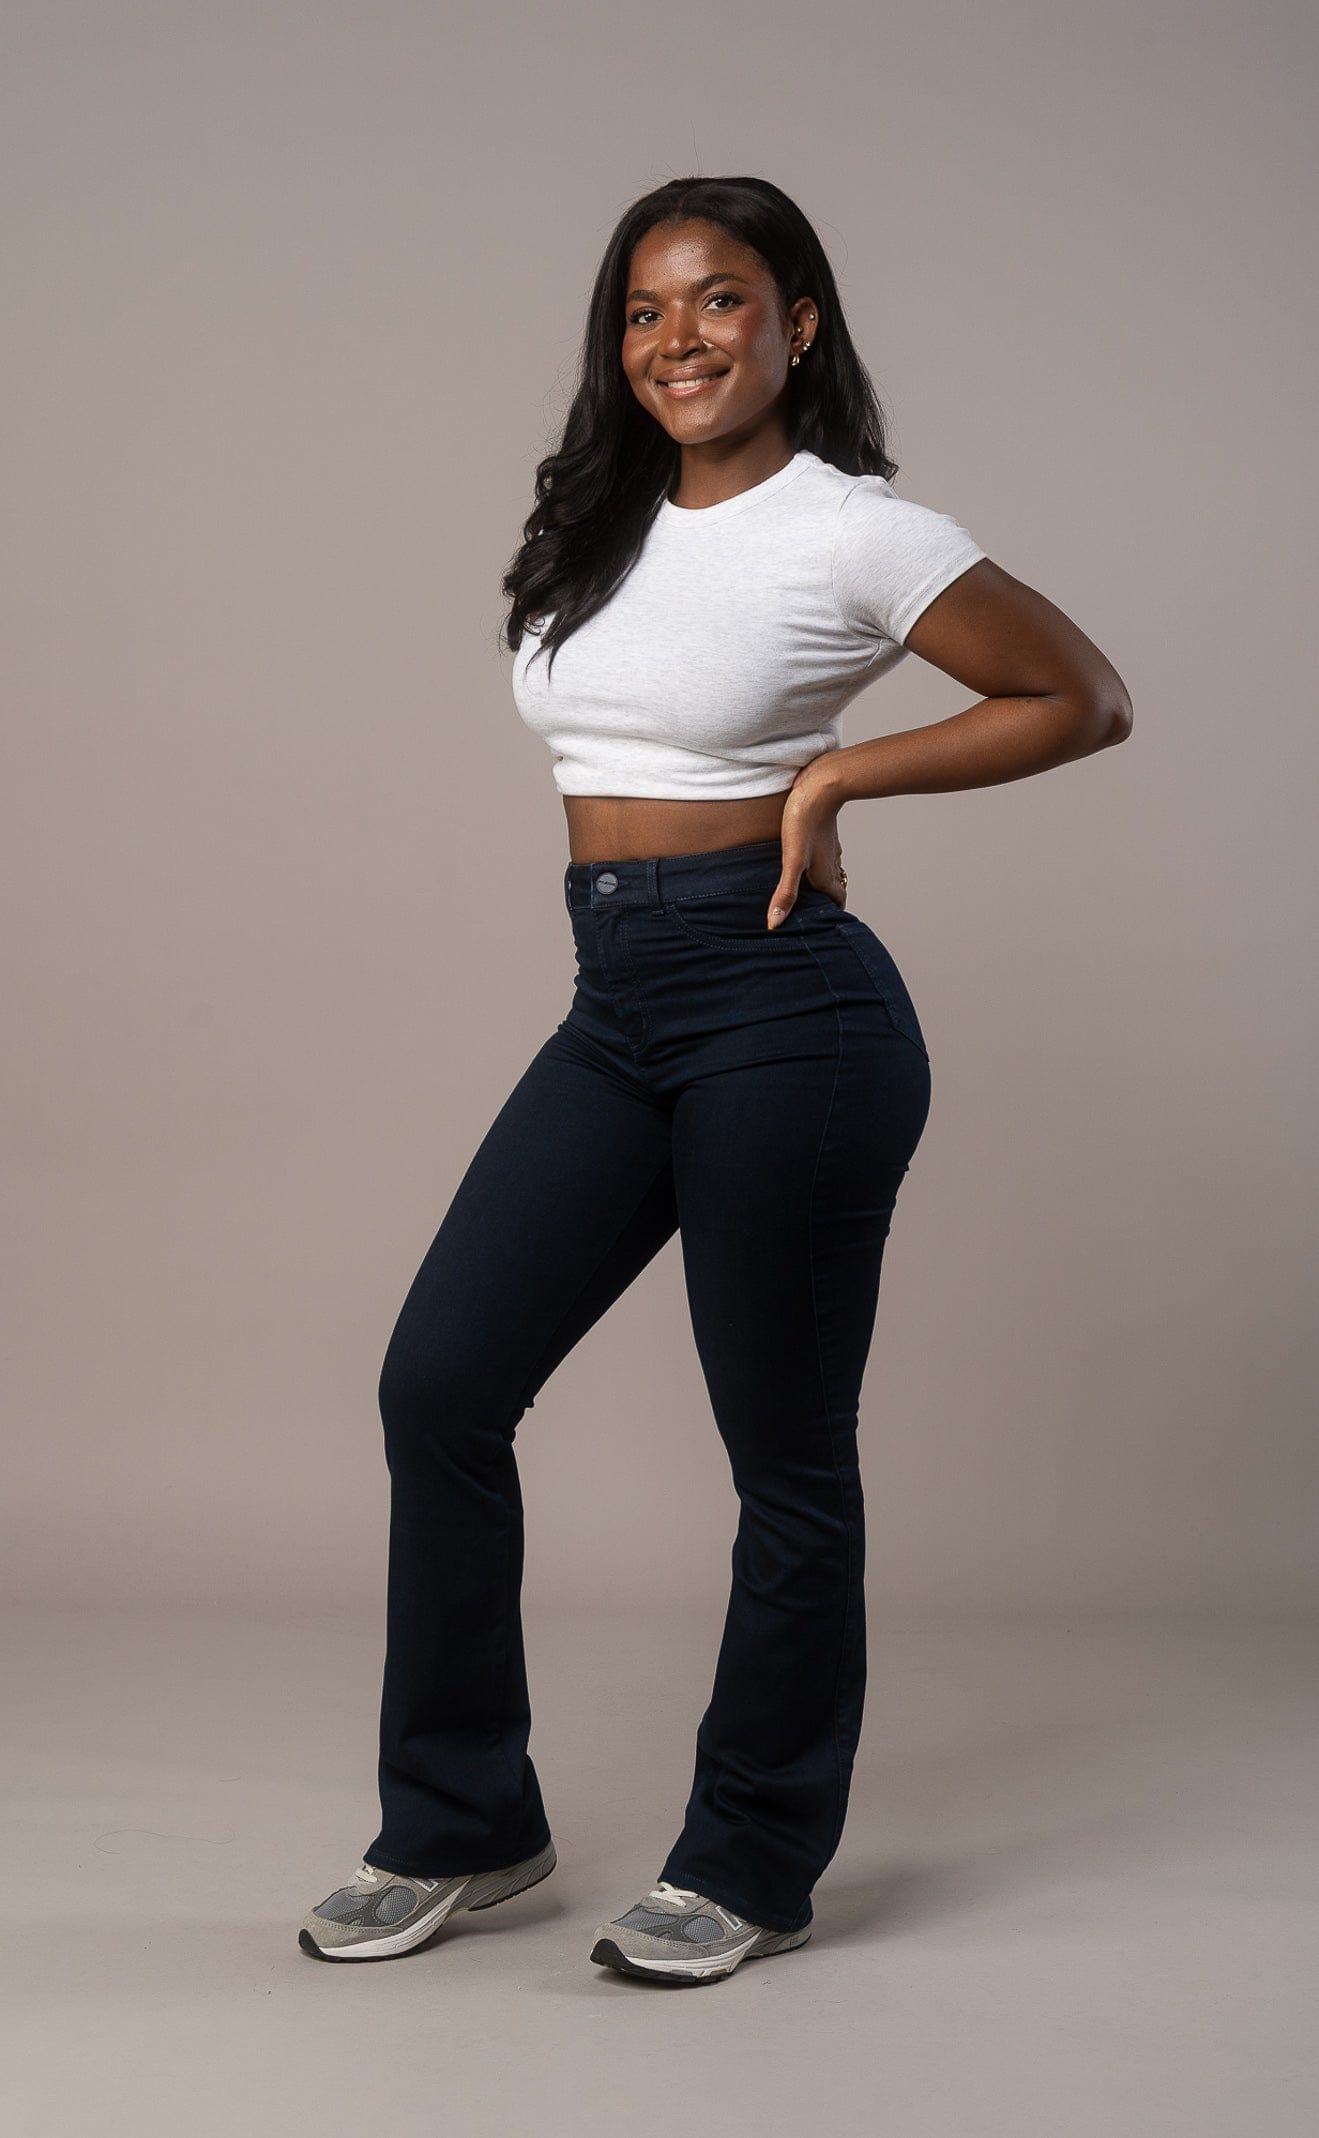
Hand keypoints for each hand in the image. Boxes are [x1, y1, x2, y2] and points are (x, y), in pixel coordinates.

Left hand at [767, 760, 847, 928]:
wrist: (821, 784)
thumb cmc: (805, 821)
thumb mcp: (792, 860)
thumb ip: (786, 893)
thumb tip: (775, 923)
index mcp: (825, 874)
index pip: (837, 900)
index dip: (832, 913)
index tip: (822, 923)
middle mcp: (831, 861)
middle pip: (834, 886)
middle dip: (825, 899)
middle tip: (809, 908)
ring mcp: (829, 845)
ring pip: (831, 868)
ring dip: (821, 879)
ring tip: (804, 888)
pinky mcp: (823, 830)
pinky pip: (824, 850)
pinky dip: (817, 859)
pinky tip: (803, 855)